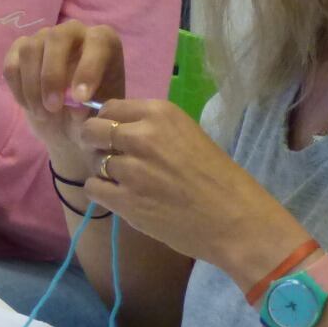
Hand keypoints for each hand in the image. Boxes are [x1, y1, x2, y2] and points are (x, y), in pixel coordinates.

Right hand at [3, 21, 125, 174]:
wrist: (70, 125)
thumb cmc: (92, 113)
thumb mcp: (100, 114)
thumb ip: (93, 107)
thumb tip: (74, 104)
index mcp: (102, 41)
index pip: (97, 42)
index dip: (88, 68)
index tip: (81, 98)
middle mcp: (73, 32)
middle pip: (56, 38)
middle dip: (52, 75)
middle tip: (54, 107)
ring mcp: (43, 38)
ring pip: (29, 50)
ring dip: (32, 87)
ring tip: (43, 114)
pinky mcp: (19, 50)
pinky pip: (12, 65)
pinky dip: (18, 89)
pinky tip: (30, 107)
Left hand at [78, 98, 307, 288]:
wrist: (235, 219)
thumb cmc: (217, 177)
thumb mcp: (186, 134)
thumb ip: (150, 128)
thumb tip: (115, 128)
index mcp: (159, 114)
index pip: (110, 108)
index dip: (106, 122)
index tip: (112, 135)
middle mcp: (141, 136)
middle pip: (92, 131)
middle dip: (94, 143)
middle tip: (109, 157)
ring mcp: (131, 169)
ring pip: (93, 162)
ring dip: (104, 172)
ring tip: (127, 182)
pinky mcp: (125, 201)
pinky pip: (93, 188)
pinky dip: (102, 192)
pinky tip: (120, 197)